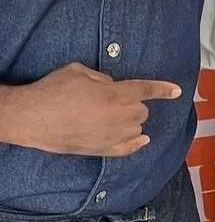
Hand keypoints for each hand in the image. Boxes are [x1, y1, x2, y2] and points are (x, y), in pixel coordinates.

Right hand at [2, 63, 180, 156]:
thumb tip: (113, 86)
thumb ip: (103, 78)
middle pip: (142, 112)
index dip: (163, 90)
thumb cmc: (53, 90)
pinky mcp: (101, 150)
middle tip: (114, 100)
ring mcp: (111, 136)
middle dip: (133, 104)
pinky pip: (127, 150)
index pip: (146, 90)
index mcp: (115, 94)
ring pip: (137, 130)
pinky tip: (141, 140)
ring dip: (132, 122)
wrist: (31, 117)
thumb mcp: (79, 71)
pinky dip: (136, 144)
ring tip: (115, 117)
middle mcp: (119, 117)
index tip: (177, 91)